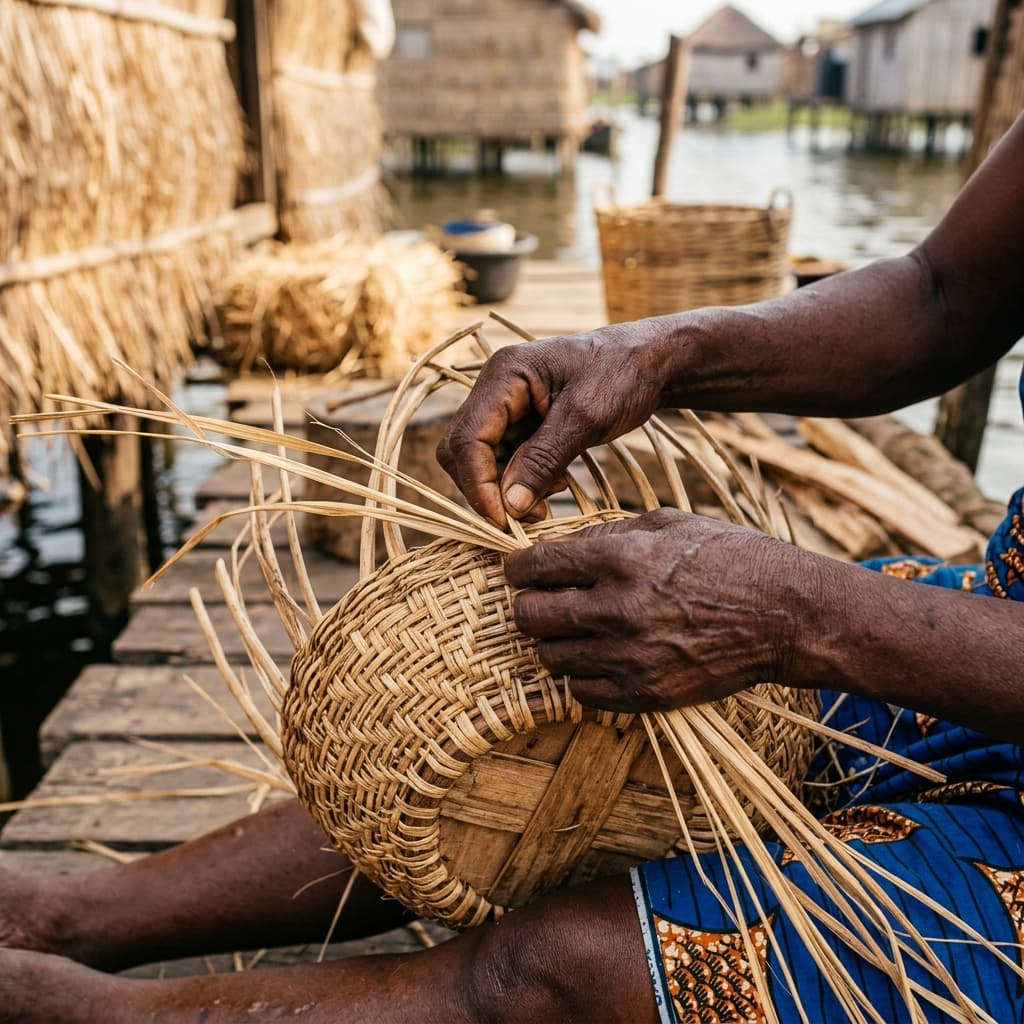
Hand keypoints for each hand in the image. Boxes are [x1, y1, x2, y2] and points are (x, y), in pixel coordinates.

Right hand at [437, 324, 671, 525]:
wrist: (651, 361)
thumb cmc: (623, 375)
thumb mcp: (586, 418)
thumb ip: (544, 460)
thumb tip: (510, 506)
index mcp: (505, 374)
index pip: (468, 438)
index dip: (478, 484)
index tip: (503, 520)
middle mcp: (496, 387)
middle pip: (463, 450)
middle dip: (487, 488)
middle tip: (525, 516)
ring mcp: (507, 404)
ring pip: (482, 460)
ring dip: (507, 488)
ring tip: (548, 501)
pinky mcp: (521, 421)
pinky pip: (506, 459)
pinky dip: (522, 480)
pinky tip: (555, 484)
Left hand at [505, 509, 813, 712]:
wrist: (787, 615)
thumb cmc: (733, 559)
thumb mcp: (671, 523)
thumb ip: (609, 532)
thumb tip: (560, 544)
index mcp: (623, 559)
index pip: (536, 566)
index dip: (517, 568)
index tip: (518, 570)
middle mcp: (619, 609)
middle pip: (529, 616)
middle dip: (527, 605)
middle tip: (542, 601)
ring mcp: (631, 657)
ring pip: (548, 658)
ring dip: (554, 642)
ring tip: (575, 630)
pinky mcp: (646, 694)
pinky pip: (580, 693)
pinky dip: (580, 676)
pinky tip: (599, 658)